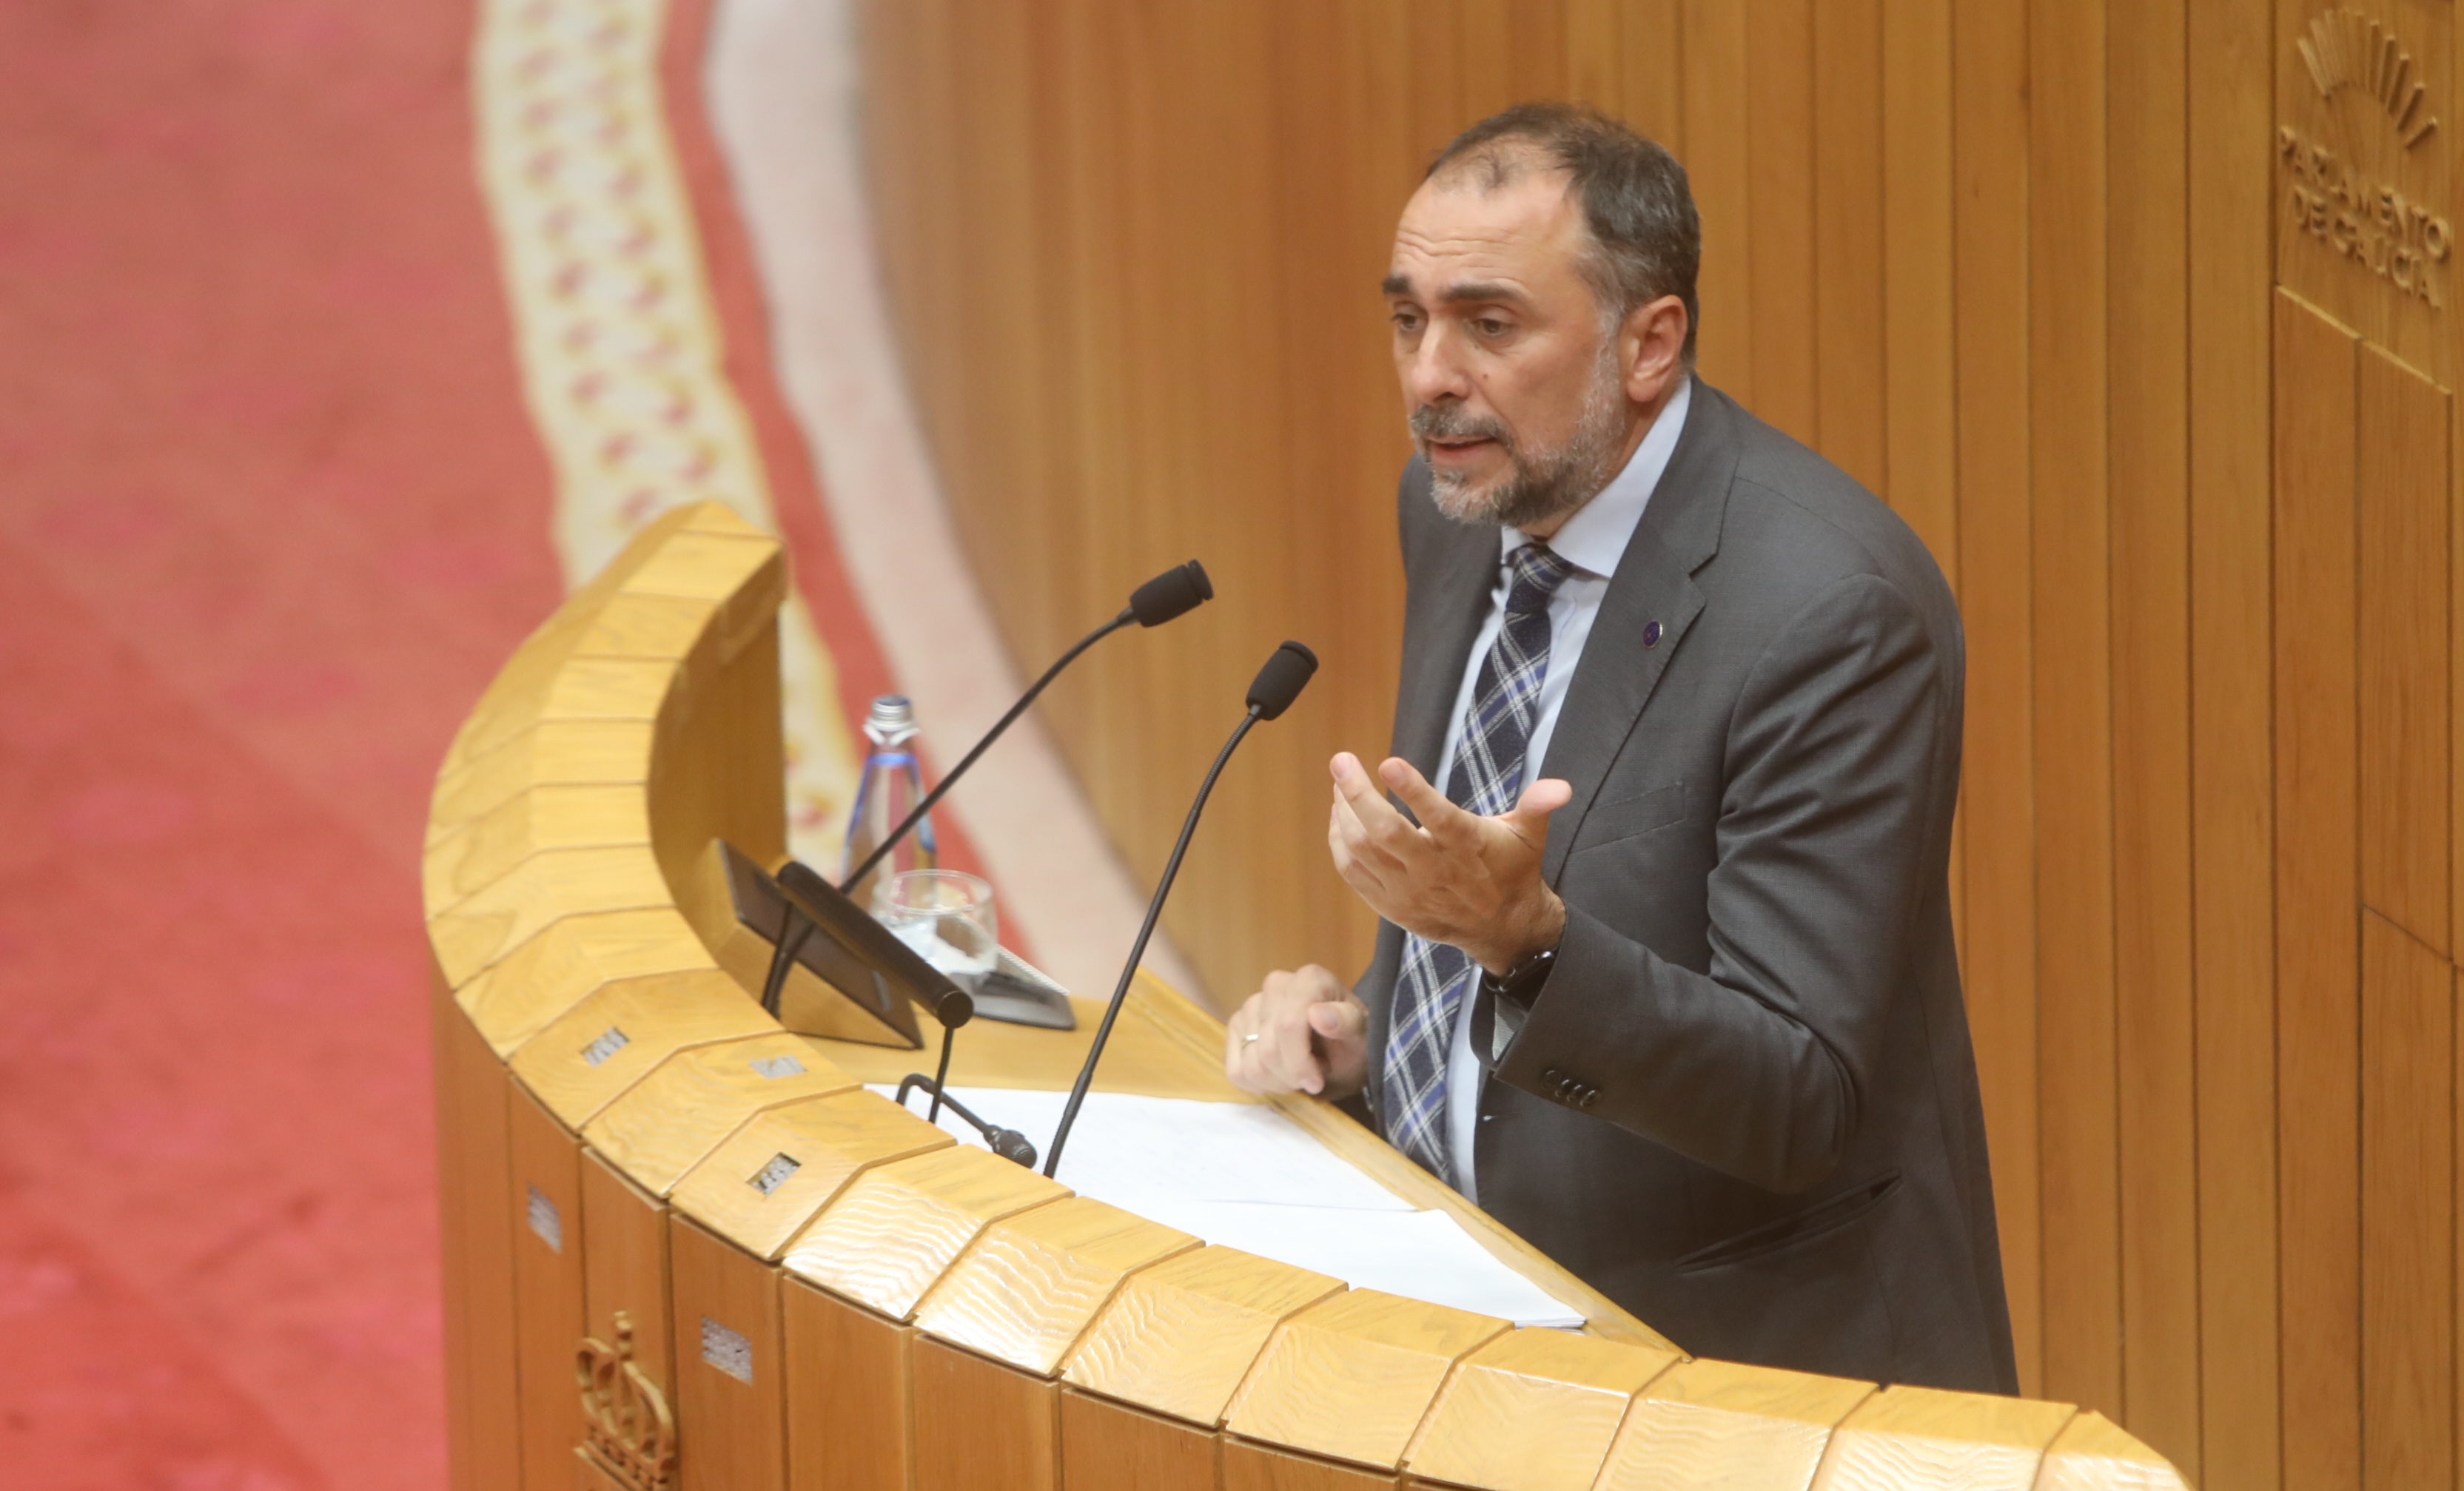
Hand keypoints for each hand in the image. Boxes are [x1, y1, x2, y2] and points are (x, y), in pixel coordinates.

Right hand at [1224, 965, 1367, 1097]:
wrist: (1341, 1053)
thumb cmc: (1352, 1045)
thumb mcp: (1362, 1039)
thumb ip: (1346, 1023)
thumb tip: (1318, 1014)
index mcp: (1309, 979)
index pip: (1287, 1025)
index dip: (1299, 1063)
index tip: (1316, 1082)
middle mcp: (1276, 984)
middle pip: (1268, 1049)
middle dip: (1290, 1076)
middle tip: (1312, 1079)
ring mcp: (1251, 1005)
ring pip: (1251, 1063)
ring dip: (1277, 1082)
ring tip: (1299, 1075)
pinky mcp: (1237, 1026)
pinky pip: (1236, 1070)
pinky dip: (1259, 1084)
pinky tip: (1279, 1076)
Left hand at [1327, 751, 1568, 973]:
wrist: (1501, 929)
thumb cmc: (1511, 870)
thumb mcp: (1529, 836)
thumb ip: (1538, 806)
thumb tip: (1560, 787)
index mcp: (1467, 847)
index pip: (1438, 817)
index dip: (1413, 790)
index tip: (1388, 762)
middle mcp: (1433, 870)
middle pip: (1386, 833)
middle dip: (1358, 794)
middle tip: (1341, 760)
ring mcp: (1407, 890)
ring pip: (1362, 851)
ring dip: (1344, 812)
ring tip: (1339, 780)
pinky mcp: (1390, 905)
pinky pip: (1353, 872)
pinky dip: (1339, 841)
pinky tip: (1339, 814)